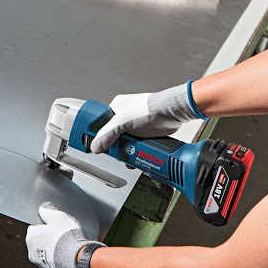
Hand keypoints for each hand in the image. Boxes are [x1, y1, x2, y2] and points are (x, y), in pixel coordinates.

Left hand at [26, 202, 104, 267]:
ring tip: (67, 242)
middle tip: (62, 232)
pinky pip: (54, 259)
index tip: (55, 223)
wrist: (77, 259)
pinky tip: (69, 252)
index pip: (34, 227)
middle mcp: (32, 252)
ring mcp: (41, 263)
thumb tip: (43, 207)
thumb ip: (48, 210)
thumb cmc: (66, 236)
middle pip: (40, 239)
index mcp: (31, 237)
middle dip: (49, 236)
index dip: (45, 224)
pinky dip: (59, 256)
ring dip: (54, 247)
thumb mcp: (58, 216)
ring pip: (47, 250)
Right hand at [90, 82, 205, 153]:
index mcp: (117, 108)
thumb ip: (107, 134)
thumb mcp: (121, 122)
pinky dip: (138, 153)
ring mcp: (138, 126)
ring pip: (127, 143)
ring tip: (129, 158)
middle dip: (117, 148)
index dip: (100, 136)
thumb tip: (95, 146)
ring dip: (128, 153)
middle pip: (115, 137)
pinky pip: (139, 146)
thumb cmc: (148, 110)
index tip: (99, 147)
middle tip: (118, 155)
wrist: (171, 113)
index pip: (102, 124)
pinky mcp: (147, 133)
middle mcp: (127, 116)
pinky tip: (138, 158)